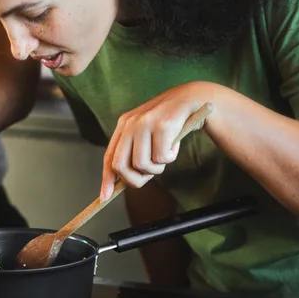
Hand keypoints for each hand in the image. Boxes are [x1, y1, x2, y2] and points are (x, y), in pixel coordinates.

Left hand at [101, 83, 220, 198]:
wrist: (192, 100)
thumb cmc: (169, 125)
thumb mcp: (146, 136)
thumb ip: (134, 153)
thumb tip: (123, 182)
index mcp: (123, 125)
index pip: (109, 157)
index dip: (107, 179)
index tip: (105, 197)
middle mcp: (130, 123)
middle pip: (120, 165)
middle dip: (135, 179)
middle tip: (149, 177)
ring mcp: (145, 123)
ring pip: (142, 164)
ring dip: (157, 168)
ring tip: (165, 155)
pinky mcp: (161, 126)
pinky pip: (161, 158)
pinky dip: (170, 158)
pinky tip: (174, 146)